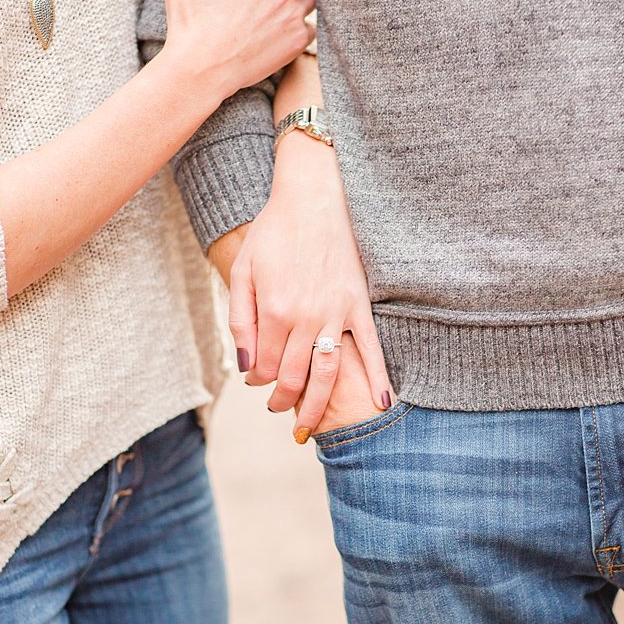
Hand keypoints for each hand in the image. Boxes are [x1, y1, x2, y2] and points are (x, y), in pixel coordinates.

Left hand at [227, 135, 392, 441]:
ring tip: (311, 424)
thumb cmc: (273, 232)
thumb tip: (248, 365)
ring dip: (319, 404)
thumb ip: (241, 320)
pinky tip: (381, 403)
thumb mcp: (243, 271)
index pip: (267, 364)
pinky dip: (378, 378)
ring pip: (329, 373)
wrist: (314, 199)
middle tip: (277, 409)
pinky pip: (371, 349)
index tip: (257, 381)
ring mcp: (337, 313)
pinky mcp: (359, 306)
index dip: (259, 379)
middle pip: (295, 376)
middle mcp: (307, 317)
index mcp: (275, 310)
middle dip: (284, 400)